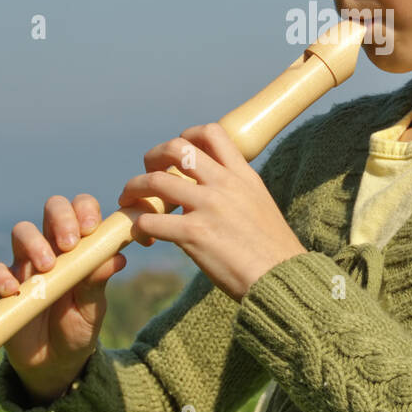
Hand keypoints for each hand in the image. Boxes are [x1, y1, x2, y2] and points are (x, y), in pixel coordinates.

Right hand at [0, 193, 127, 403]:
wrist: (54, 362)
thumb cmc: (78, 327)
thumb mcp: (93, 307)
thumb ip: (98, 282)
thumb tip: (117, 258)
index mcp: (81, 246)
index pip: (82, 209)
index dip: (85, 210)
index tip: (91, 229)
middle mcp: (53, 247)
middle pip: (52, 209)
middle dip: (61, 218)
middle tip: (69, 244)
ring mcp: (27, 264)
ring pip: (22, 231)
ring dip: (34, 242)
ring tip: (47, 267)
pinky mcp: (4, 287)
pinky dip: (1, 276)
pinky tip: (14, 291)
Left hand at [118, 123, 306, 301]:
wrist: (282, 279)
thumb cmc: (273, 251)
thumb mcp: (260, 205)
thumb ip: (237, 191)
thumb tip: (211, 190)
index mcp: (243, 175)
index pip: (211, 132)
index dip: (186, 136)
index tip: (177, 155)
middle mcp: (224, 184)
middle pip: (176, 148)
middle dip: (153, 156)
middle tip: (147, 173)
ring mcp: (208, 206)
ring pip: (154, 181)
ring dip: (134, 189)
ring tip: (128, 201)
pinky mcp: (194, 233)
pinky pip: (151, 220)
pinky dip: (139, 225)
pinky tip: (143, 235)